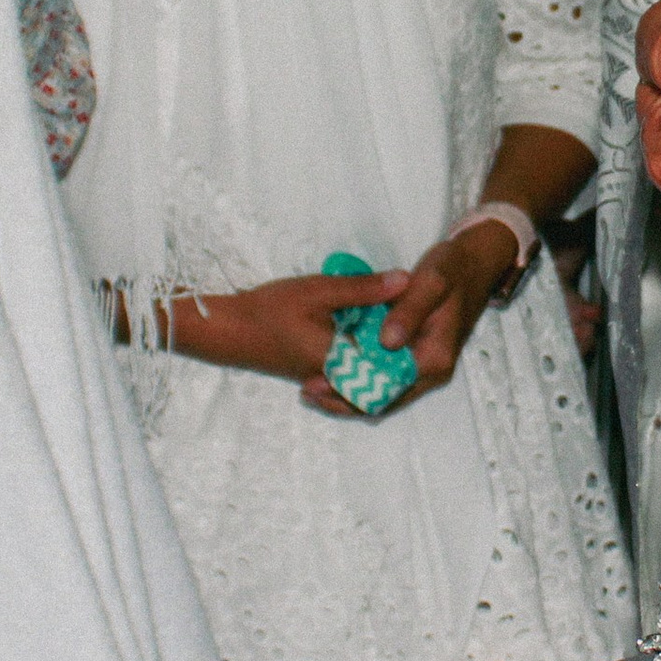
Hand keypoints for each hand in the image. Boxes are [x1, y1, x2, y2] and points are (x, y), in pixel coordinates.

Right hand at [168, 266, 407, 384]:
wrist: (228, 331)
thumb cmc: (270, 310)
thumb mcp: (319, 291)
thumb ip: (364, 289)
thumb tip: (406, 280)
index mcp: (342, 363)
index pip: (392, 365)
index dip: (416, 346)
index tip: (433, 322)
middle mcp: (338, 379)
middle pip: (387, 375)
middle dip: (407, 352)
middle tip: (425, 324)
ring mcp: (329, 379)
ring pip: (372, 374)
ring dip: (389, 353)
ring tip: (404, 325)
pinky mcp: (321, 373)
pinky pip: (355, 371)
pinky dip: (370, 353)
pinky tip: (377, 328)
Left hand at [299, 225, 515, 414]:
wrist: (475, 263)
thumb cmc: (454, 269)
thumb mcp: (432, 282)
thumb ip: (409, 311)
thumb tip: (387, 343)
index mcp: (435, 358)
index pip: (387, 389)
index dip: (351, 391)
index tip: (317, 383)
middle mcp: (431, 372)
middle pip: (383, 399)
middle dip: (343, 398)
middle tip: (306, 391)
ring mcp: (423, 367)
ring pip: (382, 392)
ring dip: (349, 392)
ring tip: (311, 387)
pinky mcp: (415, 357)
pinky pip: (385, 377)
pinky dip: (360, 377)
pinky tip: (332, 368)